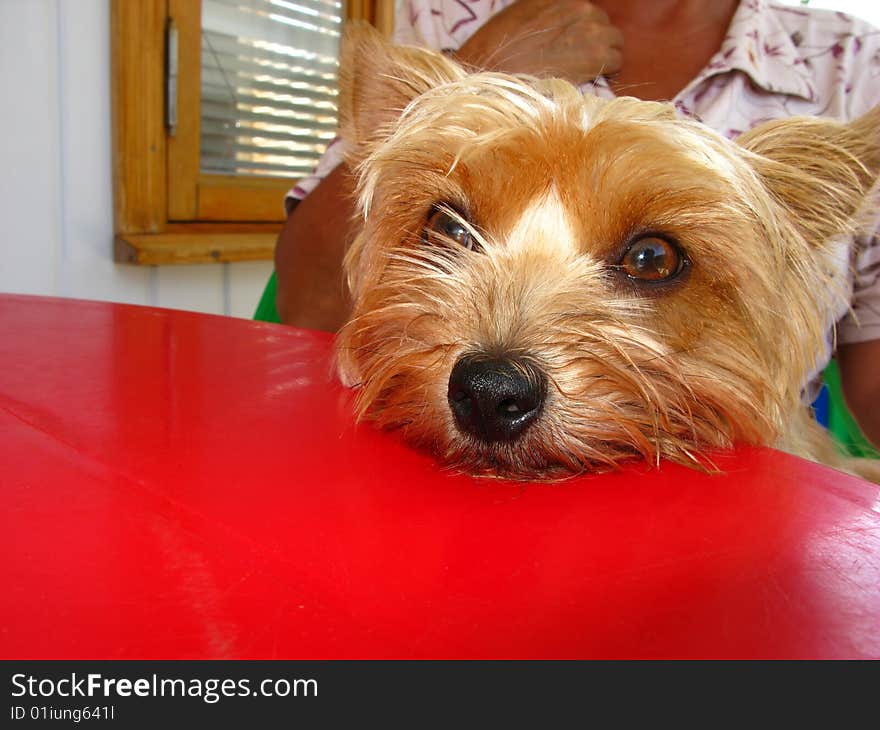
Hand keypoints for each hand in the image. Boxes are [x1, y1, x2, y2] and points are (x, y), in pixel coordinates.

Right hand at [454, 0, 622, 84]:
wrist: (492, 73)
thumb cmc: (496, 48)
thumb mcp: (519, 14)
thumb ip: (544, 12)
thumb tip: (553, 23)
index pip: (585, 10)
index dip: (581, 28)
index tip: (574, 43)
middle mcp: (579, 8)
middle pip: (603, 23)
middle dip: (596, 40)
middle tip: (580, 59)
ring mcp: (590, 30)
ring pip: (615, 40)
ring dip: (606, 55)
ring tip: (589, 71)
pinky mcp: (595, 55)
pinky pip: (617, 60)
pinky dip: (609, 70)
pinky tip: (593, 79)